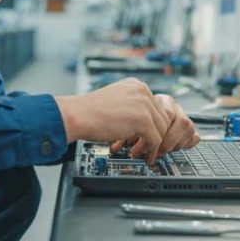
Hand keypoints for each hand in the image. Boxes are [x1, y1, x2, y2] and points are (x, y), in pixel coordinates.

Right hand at [55, 79, 199, 164]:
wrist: (78, 115)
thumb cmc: (89, 111)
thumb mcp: (115, 101)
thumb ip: (130, 106)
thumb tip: (140, 123)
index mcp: (136, 85)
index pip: (155, 106)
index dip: (152, 124)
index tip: (148, 136)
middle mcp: (143, 91)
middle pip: (161, 117)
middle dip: (155, 134)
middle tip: (147, 147)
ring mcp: (144, 104)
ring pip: (161, 129)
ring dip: (152, 144)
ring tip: (141, 153)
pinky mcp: (143, 119)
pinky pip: (155, 139)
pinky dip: (151, 150)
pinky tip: (143, 156)